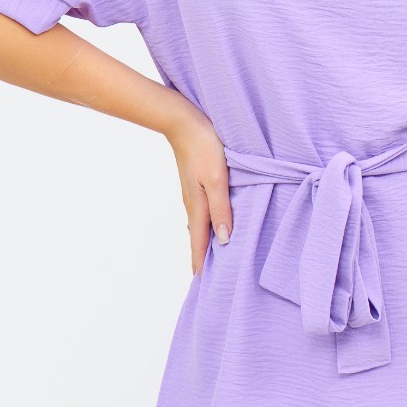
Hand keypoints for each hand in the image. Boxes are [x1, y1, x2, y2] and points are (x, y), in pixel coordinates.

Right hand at [164, 106, 232, 277]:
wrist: (182, 121)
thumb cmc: (204, 147)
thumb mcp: (217, 178)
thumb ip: (222, 209)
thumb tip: (224, 240)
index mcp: (198, 207)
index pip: (200, 243)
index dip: (201, 264)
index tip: (203, 286)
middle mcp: (193, 204)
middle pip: (197, 238)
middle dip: (202, 258)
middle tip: (208, 279)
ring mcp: (192, 193)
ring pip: (199, 225)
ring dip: (204, 241)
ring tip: (211, 257)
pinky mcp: (195, 182)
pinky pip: (201, 211)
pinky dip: (206, 225)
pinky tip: (212, 223)